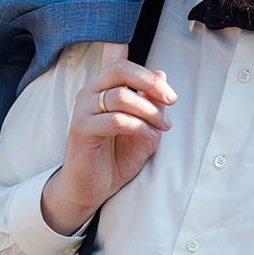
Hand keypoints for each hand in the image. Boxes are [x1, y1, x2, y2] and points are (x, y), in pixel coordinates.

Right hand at [40, 42, 176, 234]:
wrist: (93, 189)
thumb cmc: (116, 157)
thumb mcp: (143, 126)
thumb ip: (150, 102)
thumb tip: (162, 74)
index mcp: (101, 89)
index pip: (122, 65)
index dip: (148, 74)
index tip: (170, 94)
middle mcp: (89, 94)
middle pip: (120, 70)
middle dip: (151, 83)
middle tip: (172, 100)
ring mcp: (82, 110)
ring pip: (121, 96)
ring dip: (149, 111)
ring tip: (161, 127)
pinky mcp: (81, 130)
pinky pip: (115, 120)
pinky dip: (137, 126)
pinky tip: (147, 135)